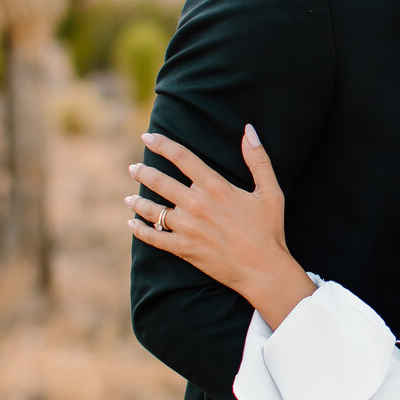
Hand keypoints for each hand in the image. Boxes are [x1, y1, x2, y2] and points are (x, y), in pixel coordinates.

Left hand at [126, 126, 313, 326]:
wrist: (263, 269)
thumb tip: (249, 130)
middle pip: (160, 181)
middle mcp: (197, 205)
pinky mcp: (183, 249)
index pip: (182, 158)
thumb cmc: (269, 229)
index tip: (147, 137)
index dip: (162, 145)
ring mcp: (188, 228)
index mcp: (216, 187)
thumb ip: (258, 159)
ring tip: (128, 198)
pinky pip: (153, 237)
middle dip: (142, 172)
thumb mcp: (270, 191)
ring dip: (136, 201)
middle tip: (133, 168)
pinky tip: (132, 223)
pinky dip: (139, 230)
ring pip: (152, 210)